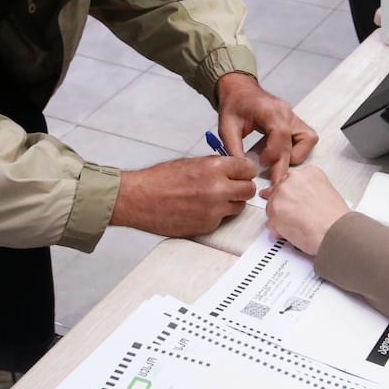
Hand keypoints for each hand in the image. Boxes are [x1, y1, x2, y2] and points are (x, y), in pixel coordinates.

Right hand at [112, 156, 257, 235]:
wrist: (138, 199)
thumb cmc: (158, 180)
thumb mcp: (191, 162)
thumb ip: (215, 166)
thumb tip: (232, 169)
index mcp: (214, 168)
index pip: (248, 168)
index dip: (244, 170)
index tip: (242, 173)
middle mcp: (217, 189)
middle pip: (249, 190)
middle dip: (242, 187)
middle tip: (233, 186)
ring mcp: (214, 210)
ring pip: (239, 206)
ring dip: (231, 202)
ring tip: (212, 198)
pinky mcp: (207, 225)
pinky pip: (222, 219)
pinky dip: (215, 215)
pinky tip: (199, 209)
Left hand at [215, 72, 317, 185]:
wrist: (240, 90)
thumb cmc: (234, 105)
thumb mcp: (227, 126)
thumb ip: (234, 148)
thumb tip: (244, 170)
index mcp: (270, 110)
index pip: (281, 133)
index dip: (273, 152)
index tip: (261, 164)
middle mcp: (287, 113)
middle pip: (294, 142)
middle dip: (282, 165)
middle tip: (271, 184)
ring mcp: (294, 117)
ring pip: (307, 140)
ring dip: (295, 156)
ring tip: (276, 165)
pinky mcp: (296, 123)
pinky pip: (307, 138)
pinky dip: (299, 150)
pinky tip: (281, 156)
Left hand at [263, 166, 349, 255]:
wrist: (334, 232)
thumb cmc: (335, 219)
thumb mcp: (328, 192)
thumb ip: (309, 190)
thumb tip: (300, 198)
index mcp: (308, 173)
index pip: (291, 180)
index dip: (292, 193)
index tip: (296, 200)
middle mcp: (292, 180)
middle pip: (279, 191)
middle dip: (285, 204)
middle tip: (297, 215)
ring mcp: (280, 195)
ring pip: (273, 206)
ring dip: (281, 217)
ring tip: (298, 225)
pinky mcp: (273, 212)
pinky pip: (271, 223)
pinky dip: (279, 230)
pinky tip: (293, 232)